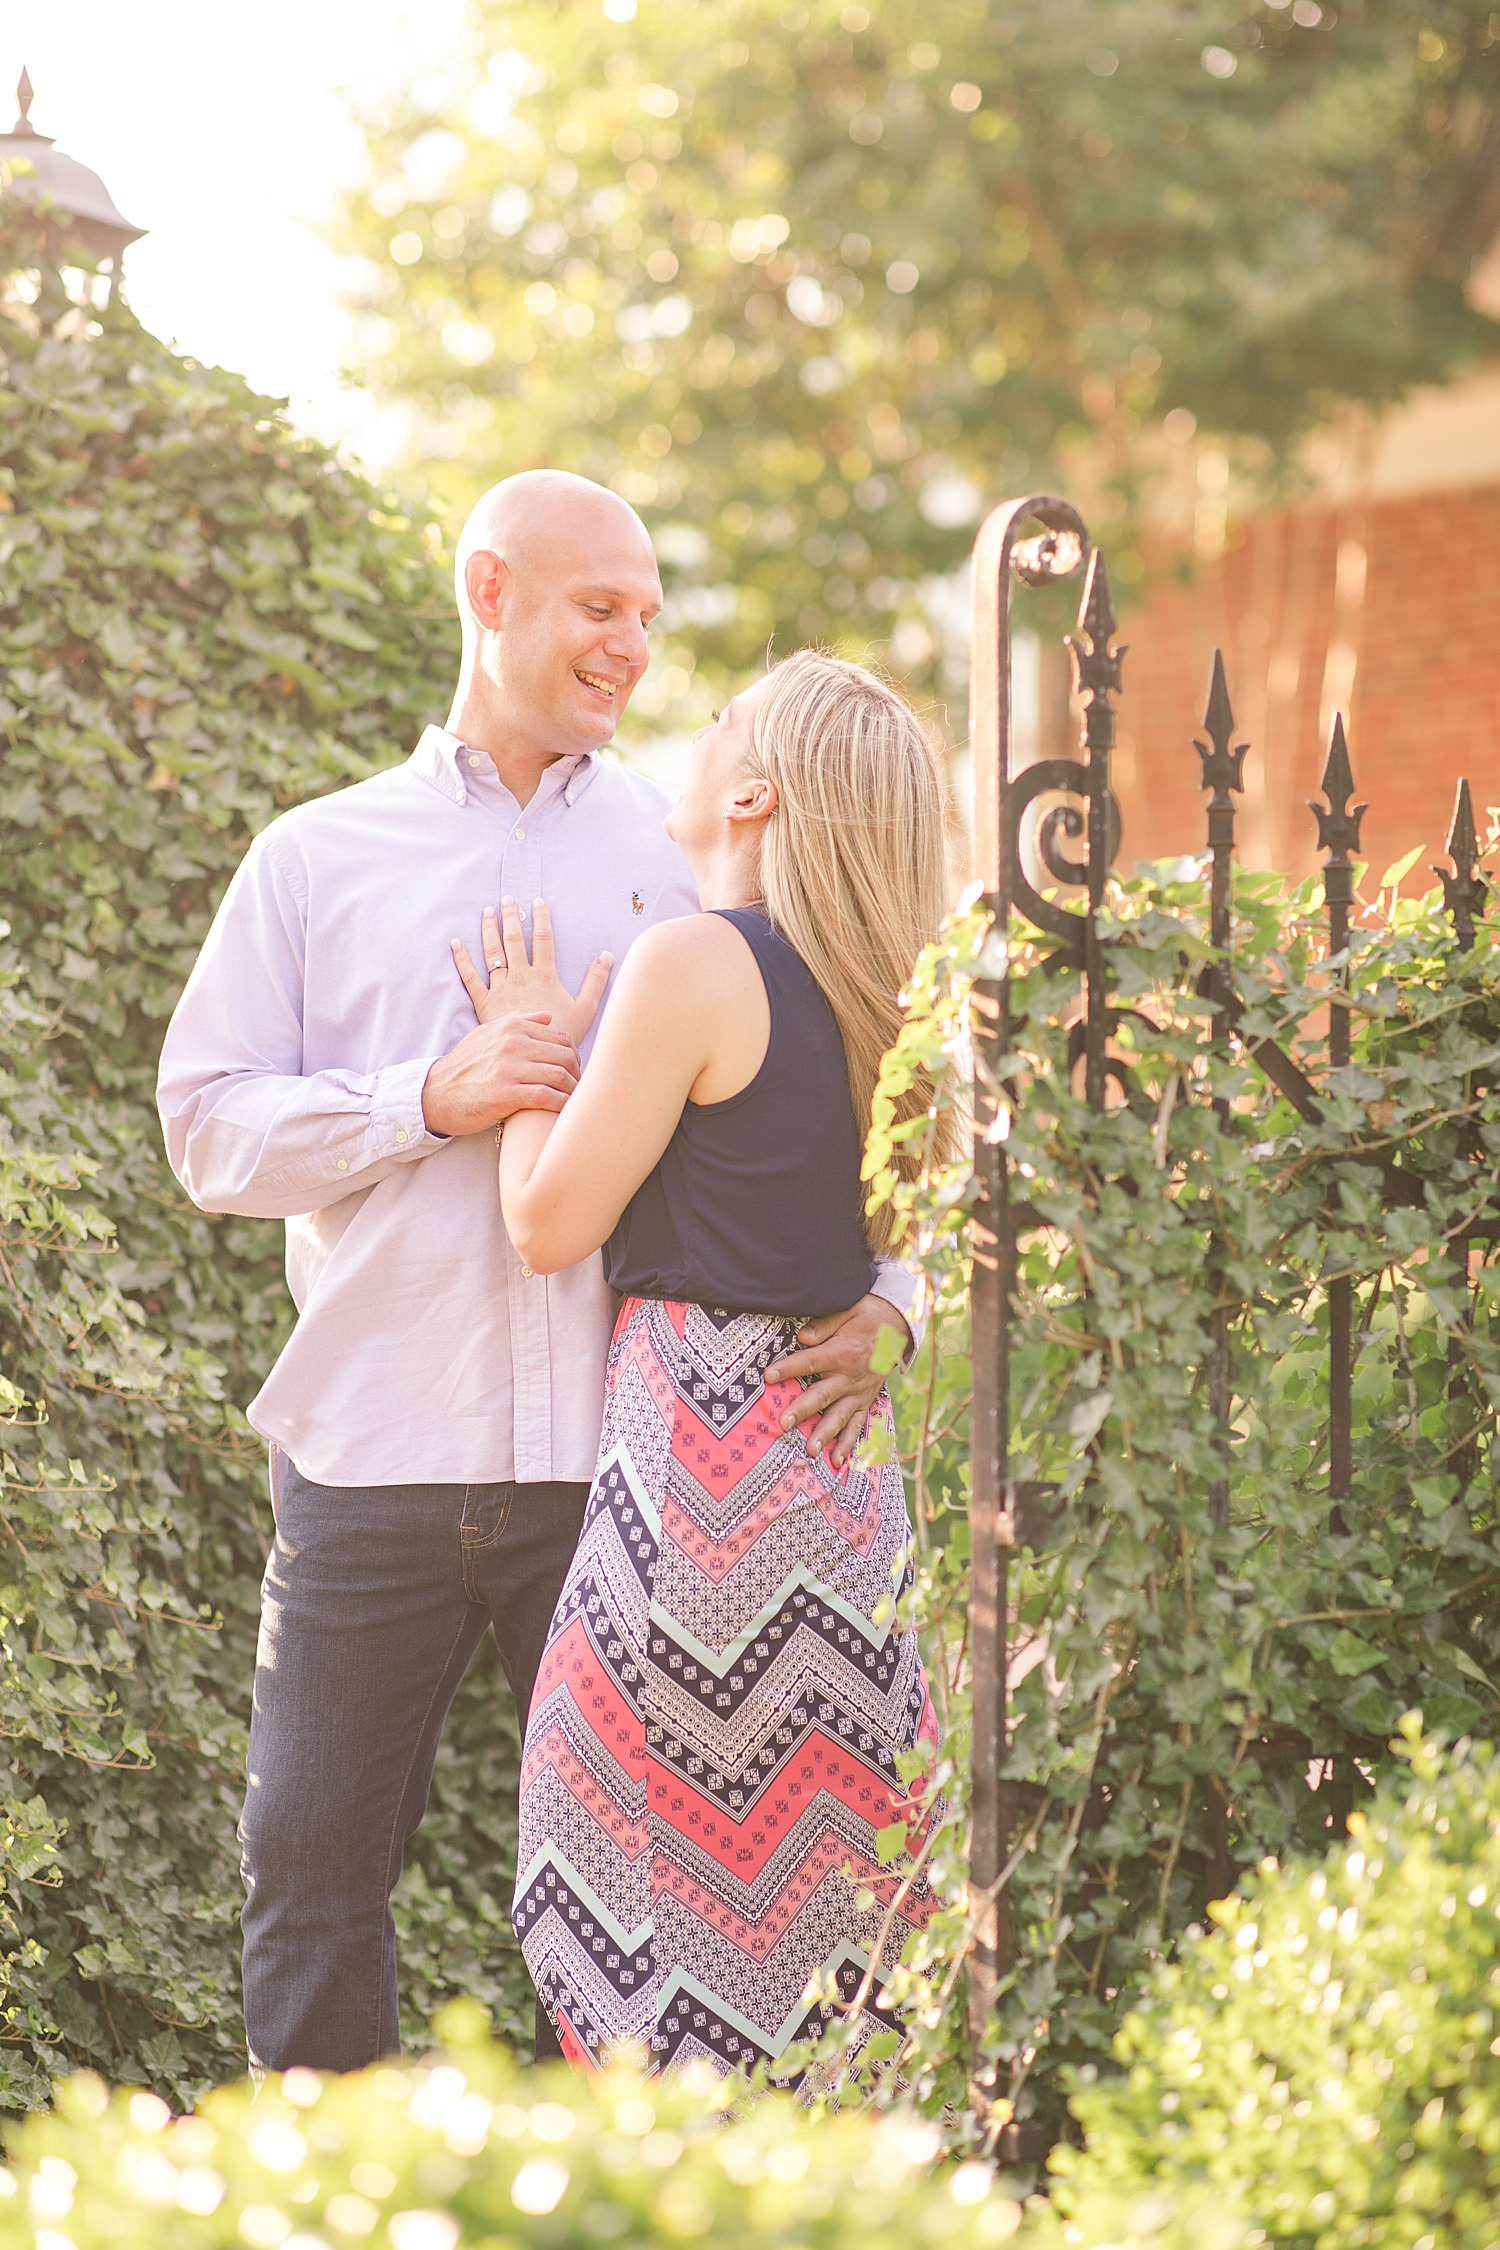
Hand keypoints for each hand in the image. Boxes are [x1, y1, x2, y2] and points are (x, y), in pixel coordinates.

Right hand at [421, 1012, 579, 1138]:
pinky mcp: (505, 1094)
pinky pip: (546, 1096)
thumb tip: (548, 1015)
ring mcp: (508, 1068)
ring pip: (559, 1075)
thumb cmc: (465, 1066)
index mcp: (512, 1027)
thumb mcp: (487, 1034)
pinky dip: (561, 1104)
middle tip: (580, 1088)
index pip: (561, 1037)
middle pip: (565, 1055)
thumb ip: (519, 1022)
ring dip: (573, 1090)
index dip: (574, 1055)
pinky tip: (564, 1112)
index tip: (575, 1070)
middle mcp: (512, 1044)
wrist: (435, 1094)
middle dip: (578, 1073)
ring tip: (576, 1101)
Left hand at [452, 899, 611, 1050]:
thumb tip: (607, 956)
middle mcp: (521, 976)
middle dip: (511, 917)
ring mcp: (501, 988)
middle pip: (514, 940)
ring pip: (493, 952)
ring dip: (489, 929)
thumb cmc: (562, 1034)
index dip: (541, 919)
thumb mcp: (587, 1009)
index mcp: (545, 975)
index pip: (543, 939)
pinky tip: (456, 943)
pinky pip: (470, 977)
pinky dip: (462, 959)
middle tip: (507, 899)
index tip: (537, 902)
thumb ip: (597, 981)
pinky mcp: (484, 1002)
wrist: (535, 1058)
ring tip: (487, 911)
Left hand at [763, 1293, 911, 1467]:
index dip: (789, 1368)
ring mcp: (859, 1393)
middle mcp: (850, 1376)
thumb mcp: (847, 1311)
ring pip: (839, 1416)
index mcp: (843, 1352)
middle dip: (803, 1410)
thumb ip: (824, 1325)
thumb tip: (803, 1337)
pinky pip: (858, 1426)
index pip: (811, 1361)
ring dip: (824, 1434)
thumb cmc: (865, 1317)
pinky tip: (836, 1461)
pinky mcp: (865, 1402)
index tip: (768, 1376)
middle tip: (784, 1424)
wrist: (897, 1328)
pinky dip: (848, 1444)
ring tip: (810, 1451)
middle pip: (823, 1395)